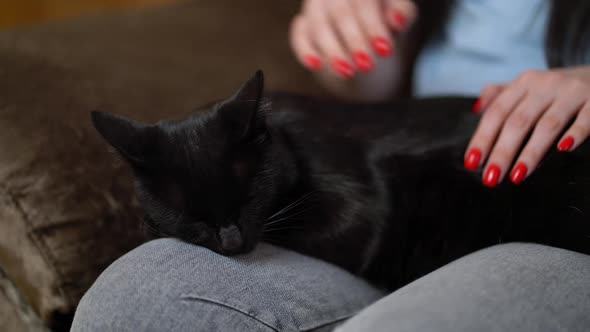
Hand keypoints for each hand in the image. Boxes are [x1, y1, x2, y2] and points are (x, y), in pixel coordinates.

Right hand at [289, 0, 416, 78]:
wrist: (366, 43)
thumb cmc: (385, 25)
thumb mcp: (400, 19)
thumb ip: (403, 13)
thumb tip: (398, 20)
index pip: (365, 1)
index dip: (374, 26)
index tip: (385, 51)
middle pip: (341, 12)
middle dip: (355, 41)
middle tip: (367, 66)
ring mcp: (316, 5)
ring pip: (319, 25)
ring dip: (333, 50)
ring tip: (347, 72)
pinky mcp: (303, 24)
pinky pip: (299, 35)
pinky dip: (306, 51)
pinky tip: (317, 65)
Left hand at [464, 67, 589, 186]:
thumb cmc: (558, 90)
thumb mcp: (529, 87)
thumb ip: (501, 96)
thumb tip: (476, 109)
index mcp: (524, 84)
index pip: (497, 113)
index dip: (482, 138)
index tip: (472, 163)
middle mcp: (546, 85)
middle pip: (518, 122)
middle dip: (502, 152)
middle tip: (491, 177)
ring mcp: (572, 93)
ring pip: (547, 125)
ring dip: (531, 152)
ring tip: (517, 175)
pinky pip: (586, 119)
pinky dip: (575, 133)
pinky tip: (563, 149)